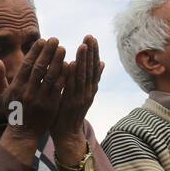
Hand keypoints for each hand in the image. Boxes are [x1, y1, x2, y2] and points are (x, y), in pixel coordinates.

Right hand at [0, 38, 64, 142]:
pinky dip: (64, 76)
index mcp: (16, 87)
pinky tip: (69, 66)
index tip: (42, 40)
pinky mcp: (51, 105)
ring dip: (57, 61)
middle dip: (48, 52)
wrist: (23, 133)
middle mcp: (27, 92)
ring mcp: (40, 99)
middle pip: (39, 68)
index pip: (26, 65)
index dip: (35, 52)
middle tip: (56, 40)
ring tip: (63, 49)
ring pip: (50, 76)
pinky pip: (59, 88)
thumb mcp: (1, 95)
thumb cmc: (13, 111)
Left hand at [51, 36, 103, 164]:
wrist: (67, 134)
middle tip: (89, 36)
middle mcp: (87, 92)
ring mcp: (79, 98)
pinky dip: (72, 76)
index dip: (93, 52)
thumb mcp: (83, 93)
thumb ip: (91, 79)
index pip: (93, 67)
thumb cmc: (71, 112)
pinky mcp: (71, 104)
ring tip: (83, 45)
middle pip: (90, 69)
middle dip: (90, 52)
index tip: (91, 38)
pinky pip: (71, 87)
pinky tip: (71, 64)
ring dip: (83, 60)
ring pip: (82, 76)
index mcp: (90, 88)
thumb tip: (102, 62)